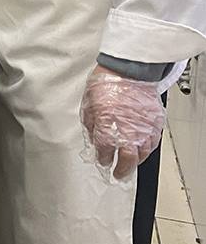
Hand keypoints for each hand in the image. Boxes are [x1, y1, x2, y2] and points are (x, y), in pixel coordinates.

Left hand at [80, 66, 164, 180]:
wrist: (128, 69)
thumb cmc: (106, 82)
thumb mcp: (88, 103)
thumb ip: (90, 124)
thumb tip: (92, 136)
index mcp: (108, 129)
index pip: (105, 153)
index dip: (103, 159)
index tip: (102, 161)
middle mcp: (128, 133)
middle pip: (127, 161)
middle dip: (122, 170)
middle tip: (119, 174)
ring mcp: (144, 129)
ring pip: (142, 154)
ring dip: (135, 161)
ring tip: (130, 164)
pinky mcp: (155, 122)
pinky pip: (153, 141)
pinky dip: (147, 148)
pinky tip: (142, 148)